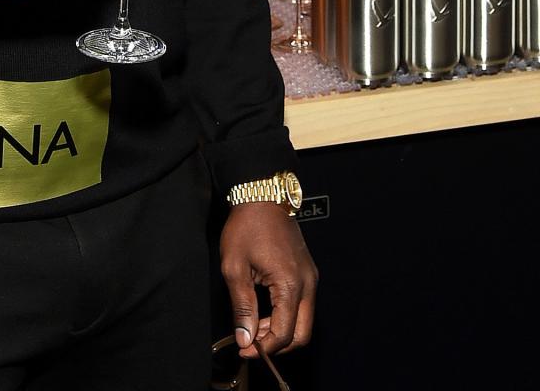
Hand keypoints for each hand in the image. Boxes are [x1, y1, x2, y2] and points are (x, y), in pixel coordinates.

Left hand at [219, 203, 317, 359]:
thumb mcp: (235, 267)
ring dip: (280, 331)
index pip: (284, 334)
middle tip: (251, 343)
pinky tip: (264, 311)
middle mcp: (307, 283)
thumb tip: (245, 338)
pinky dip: (285, 315)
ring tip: (252, 327)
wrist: (262, 195)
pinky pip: (302, 304)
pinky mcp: (307, 272)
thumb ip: (242, 306)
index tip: (244, 349)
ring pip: (303, 321)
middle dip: (277, 345)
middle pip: (302, 334)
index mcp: (290, 284)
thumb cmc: (247, 225)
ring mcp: (310, 277)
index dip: (264, 348)